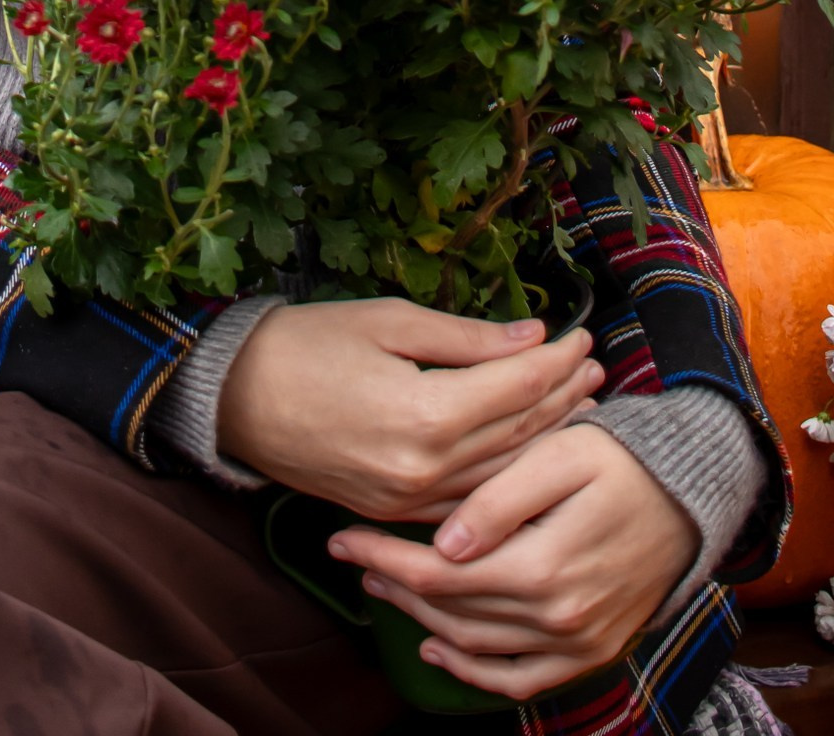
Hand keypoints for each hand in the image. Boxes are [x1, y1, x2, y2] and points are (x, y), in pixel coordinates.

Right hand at [218, 298, 603, 519]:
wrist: (238, 398)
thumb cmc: (308, 344)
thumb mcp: (390, 321)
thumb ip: (466, 338)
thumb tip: (531, 337)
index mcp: (425, 414)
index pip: (515, 386)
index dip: (555, 359)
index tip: (584, 336)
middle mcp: (424, 469)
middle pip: (516, 433)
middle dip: (561, 397)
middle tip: (596, 369)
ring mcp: (409, 501)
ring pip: (499, 474)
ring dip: (543, 439)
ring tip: (578, 408)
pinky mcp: (394, 512)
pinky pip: (468, 501)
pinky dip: (503, 475)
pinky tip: (524, 453)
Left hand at [327, 425, 698, 700]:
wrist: (689, 495)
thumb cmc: (621, 461)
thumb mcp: (560, 455)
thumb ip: (499, 499)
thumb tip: (444, 545)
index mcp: (545, 567)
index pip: (441, 574)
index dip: (386, 557)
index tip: (343, 535)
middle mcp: (559, 618)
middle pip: (452, 612)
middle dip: (394, 584)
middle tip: (352, 554)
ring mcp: (576, 644)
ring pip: (477, 648)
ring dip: (422, 621)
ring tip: (383, 585)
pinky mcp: (588, 654)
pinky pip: (519, 682)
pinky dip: (474, 674)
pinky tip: (438, 649)